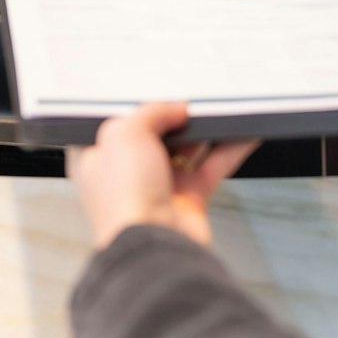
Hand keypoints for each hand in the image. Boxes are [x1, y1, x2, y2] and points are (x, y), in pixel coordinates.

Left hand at [67, 103, 258, 248]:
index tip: (152, 89)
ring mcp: (157, 187)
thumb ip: (150, 112)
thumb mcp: (124, 134)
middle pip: (153, 133)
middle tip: (191, 98)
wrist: (157, 249)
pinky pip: (211, 166)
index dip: (131, 104)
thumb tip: (174, 109)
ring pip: (185, 148)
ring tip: (220, 108)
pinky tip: (242, 133)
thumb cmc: (124, 202)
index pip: (111, 122)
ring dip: (205, 130)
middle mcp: (124, 173)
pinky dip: (228, 149)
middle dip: (173, 116)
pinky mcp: (186, 200)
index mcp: (95, 158)